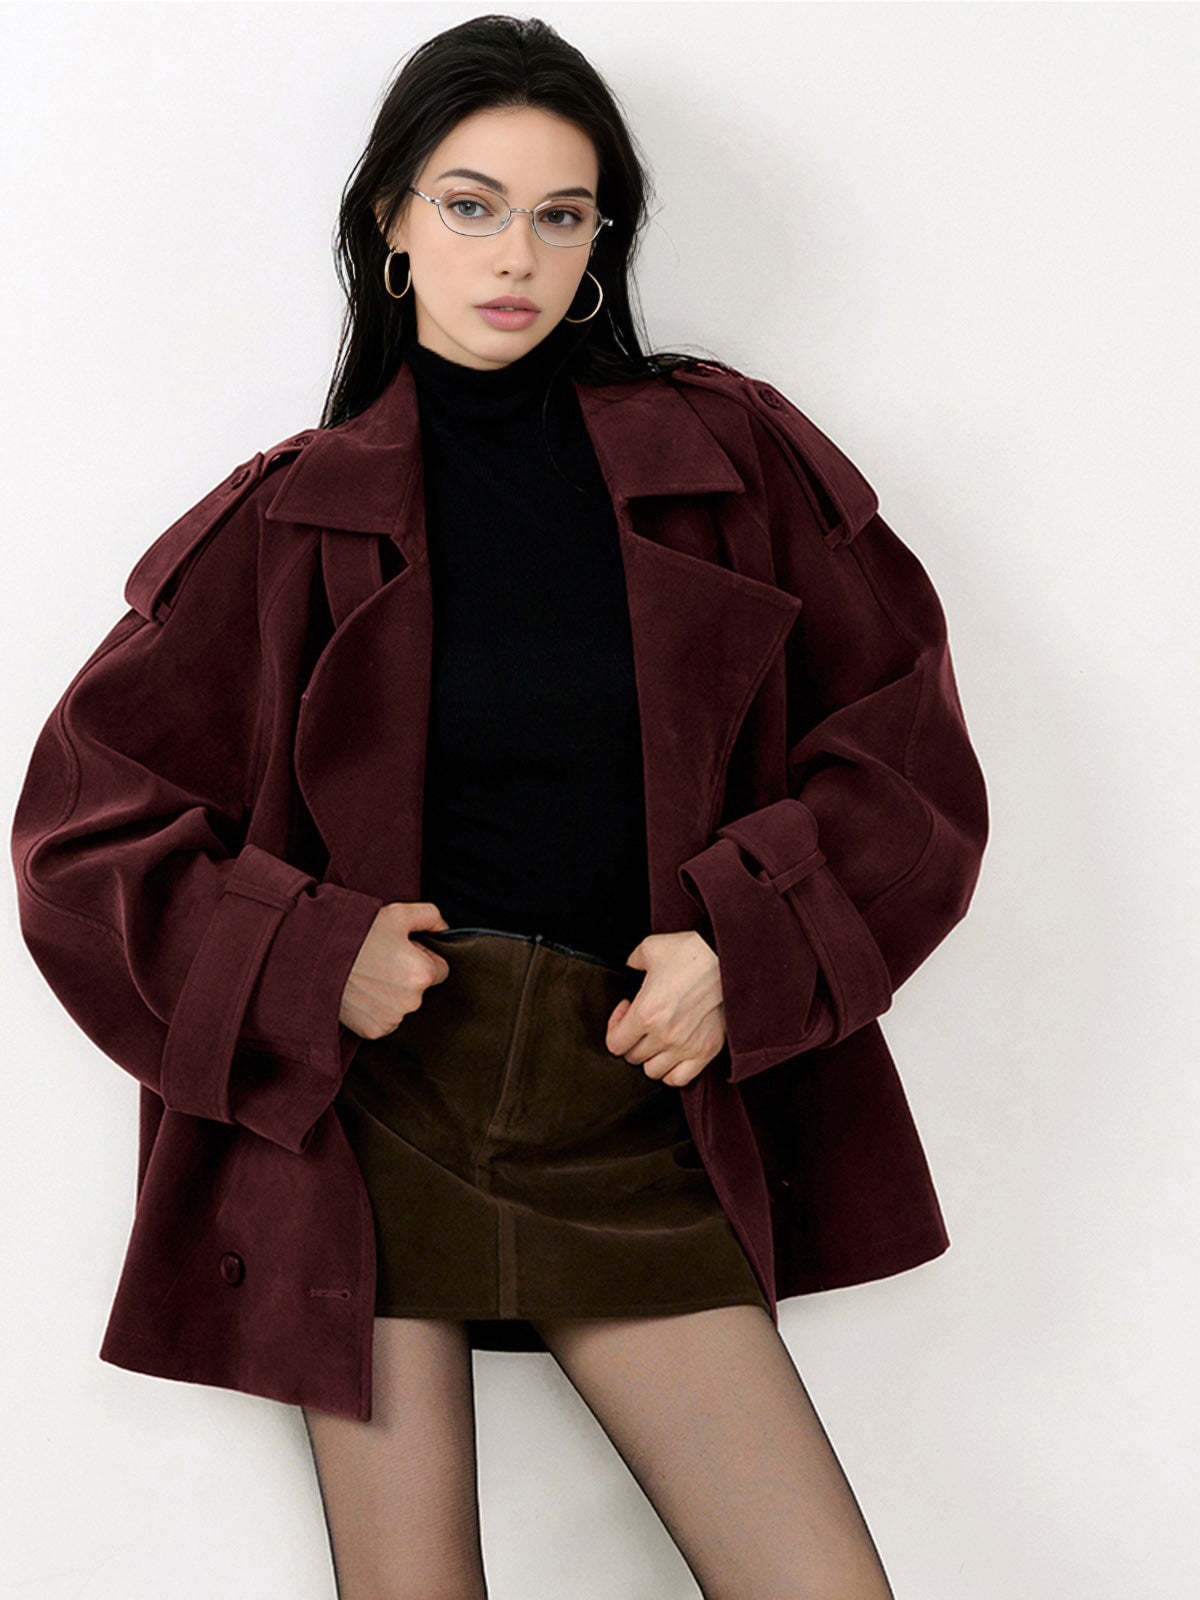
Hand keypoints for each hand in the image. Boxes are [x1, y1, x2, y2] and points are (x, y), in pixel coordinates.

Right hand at [338, 901, 451, 1038]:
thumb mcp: (399, 913)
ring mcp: (393, 1019)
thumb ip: (431, 917)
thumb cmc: (359, 933)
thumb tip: (446, 930)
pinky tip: (361, 993)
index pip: (440, 969)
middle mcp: (413, 1001)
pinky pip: (385, 1020)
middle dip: (407, 977)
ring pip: (403, 1005)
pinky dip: (376, 1010)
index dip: (421, 957)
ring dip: (392, 994)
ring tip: (368, 976)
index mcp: (423, 973)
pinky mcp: (374, 1031)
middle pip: (421, 989)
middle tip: (381, 962)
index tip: (402, 952)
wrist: (317, 956)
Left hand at [605, 930, 725, 1087]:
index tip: (625, 1010)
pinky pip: (680, 1078)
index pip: (615, 1044)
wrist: (727, 959)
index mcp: (646, 1013)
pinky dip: (672, 1071)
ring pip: (653, 1071)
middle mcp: (664, 1036)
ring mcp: (686, 1047)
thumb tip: (630, 967)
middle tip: (641, 1022)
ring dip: (651, 1056)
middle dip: (632, 1039)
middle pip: (633, 1057)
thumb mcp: (650, 948)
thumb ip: (632, 961)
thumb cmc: (691, 952)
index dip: (615, 1026)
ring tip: (656, 1039)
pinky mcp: (706, 1051)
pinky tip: (673, 1054)